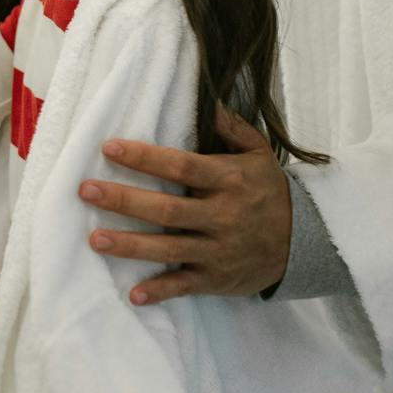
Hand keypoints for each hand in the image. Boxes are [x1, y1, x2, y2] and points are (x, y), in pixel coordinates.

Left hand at [80, 107, 292, 303]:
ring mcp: (219, 250)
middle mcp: (222, 216)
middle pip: (166, 209)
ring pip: (168, 248)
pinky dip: (160, 292)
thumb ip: (230, 127)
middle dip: (124, 201)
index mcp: (229, 180)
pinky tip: (134, 295)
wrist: (305, 242)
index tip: (109, 148)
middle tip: (86, 191)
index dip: (144, 158)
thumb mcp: (258, 153)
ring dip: (130, 246)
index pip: (181, 167)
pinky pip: (185, 286)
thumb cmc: (269, 190)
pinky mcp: (217, 278)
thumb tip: (206, 97)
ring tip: (95, 239)